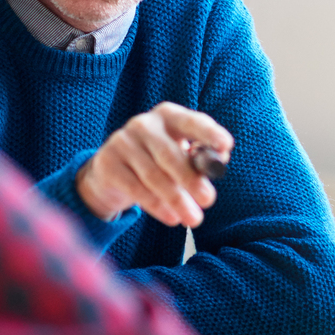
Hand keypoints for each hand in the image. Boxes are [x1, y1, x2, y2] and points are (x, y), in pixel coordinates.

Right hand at [77, 102, 233, 226]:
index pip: (191, 122)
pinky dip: (156, 206)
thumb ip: (200, 158)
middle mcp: (143, 124)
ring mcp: (122, 142)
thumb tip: (219, 161)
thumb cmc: (158, 162)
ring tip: (193, 219)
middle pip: (169, 153)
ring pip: (153, 176)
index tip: (226, 146)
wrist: (112, 172)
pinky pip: (136, 189)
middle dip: (191, 179)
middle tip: (209, 200)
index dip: (209, 133)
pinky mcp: (107, 163)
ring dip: (176, 200)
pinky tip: (172, 218)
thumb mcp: (181, 155)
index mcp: (168, 116)